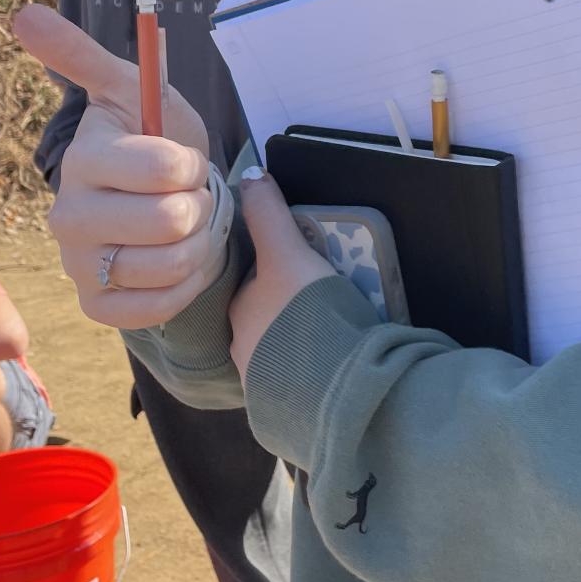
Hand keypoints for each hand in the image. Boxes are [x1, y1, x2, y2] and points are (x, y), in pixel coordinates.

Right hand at [13, 5, 221, 330]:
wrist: (159, 195)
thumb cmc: (151, 137)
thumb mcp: (133, 89)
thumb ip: (84, 55)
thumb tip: (24, 14)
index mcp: (83, 159)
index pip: (163, 168)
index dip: (190, 164)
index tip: (183, 158)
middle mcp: (67, 216)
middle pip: (170, 222)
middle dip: (198, 206)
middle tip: (187, 195)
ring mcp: (78, 265)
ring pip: (170, 267)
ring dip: (198, 245)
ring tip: (187, 226)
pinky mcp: (96, 305)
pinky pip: (157, 308)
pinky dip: (184, 285)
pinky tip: (177, 262)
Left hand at [230, 167, 332, 374]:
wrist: (332, 387)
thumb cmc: (305, 312)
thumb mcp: (289, 253)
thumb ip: (269, 215)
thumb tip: (250, 173)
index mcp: (240, 312)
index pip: (256, 282)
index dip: (282, 270)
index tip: (312, 266)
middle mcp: (244, 349)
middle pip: (270, 316)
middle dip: (293, 307)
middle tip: (332, 295)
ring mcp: (265, 382)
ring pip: (284, 349)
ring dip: (305, 340)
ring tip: (340, 330)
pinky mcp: (290, 408)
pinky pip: (302, 378)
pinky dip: (317, 368)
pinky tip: (339, 362)